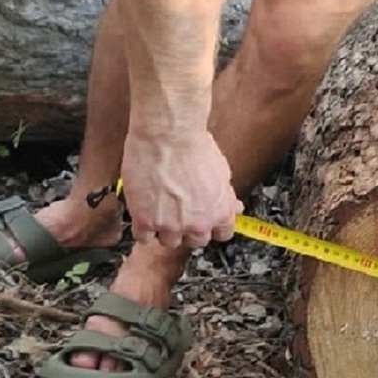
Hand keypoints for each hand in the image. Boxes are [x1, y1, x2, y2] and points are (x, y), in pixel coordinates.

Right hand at [120, 130, 241, 248]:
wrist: (168, 136)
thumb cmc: (195, 146)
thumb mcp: (222, 172)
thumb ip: (225, 196)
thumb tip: (235, 207)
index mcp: (220, 213)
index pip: (222, 234)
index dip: (212, 227)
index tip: (204, 221)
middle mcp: (198, 224)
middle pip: (195, 241)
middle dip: (188, 229)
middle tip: (178, 213)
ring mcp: (171, 225)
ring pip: (169, 242)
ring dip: (164, 229)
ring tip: (159, 210)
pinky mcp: (145, 221)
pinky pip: (143, 237)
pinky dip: (143, 228)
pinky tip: (143, 214)